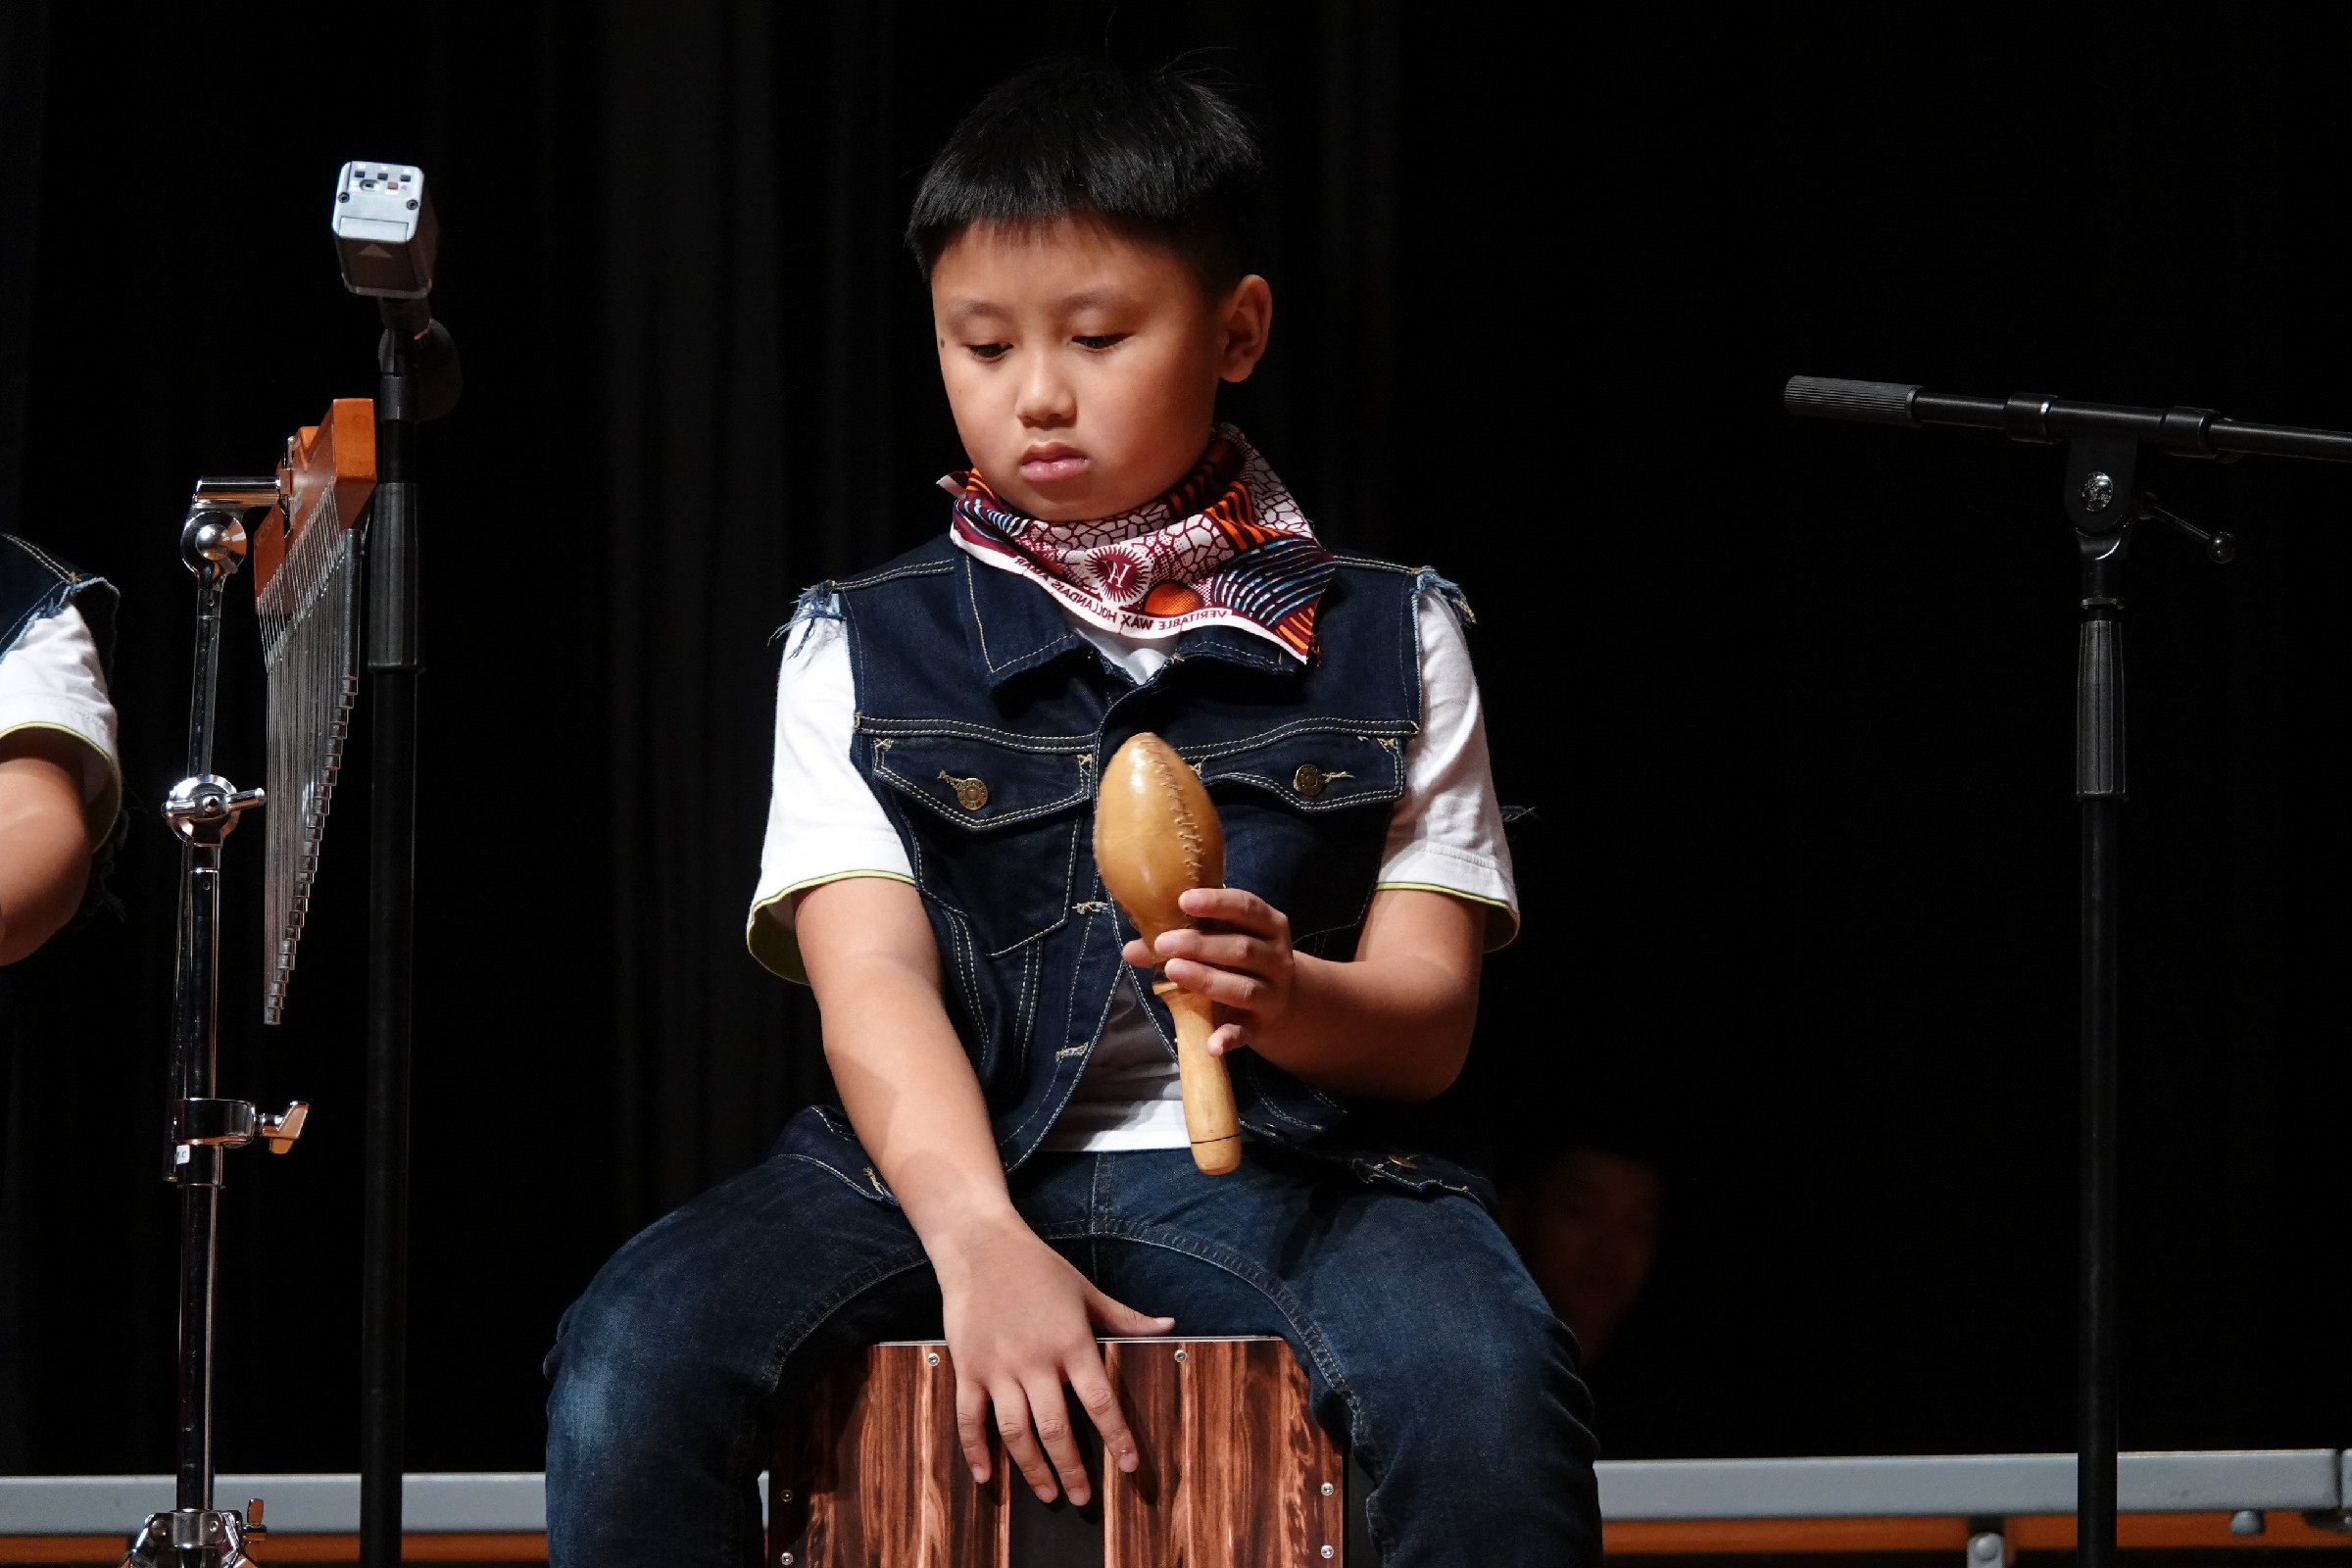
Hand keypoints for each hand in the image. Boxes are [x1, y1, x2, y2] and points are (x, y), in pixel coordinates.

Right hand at [933, 1214, 1173, 1504]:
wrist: (980, 1246)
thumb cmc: (1039, 1268)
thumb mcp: (1088, 1291)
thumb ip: (1126, 1318)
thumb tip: (1169, 1325)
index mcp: (1071, 1341)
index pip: (1100, 1400)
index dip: (1116, 1437)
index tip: (1128, 1467)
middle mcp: (1034, 1359)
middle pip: (1056, 1427)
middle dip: (1072, 1468)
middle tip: (1082, 1498)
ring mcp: (998, 1366)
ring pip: (1015, 1431)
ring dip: (1031, 1468)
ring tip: (1047, 1492)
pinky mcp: (969, 1367)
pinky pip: (970, 1418)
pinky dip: (975, 1450)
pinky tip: (986, 1475)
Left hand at [1122, 886, 1295, 1057]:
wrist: (1277, 998)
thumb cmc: (1238, 959)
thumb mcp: (1218, 941)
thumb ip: (1181, 939)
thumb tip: (1131, 949)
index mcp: (1269, 925)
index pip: (1246, 907)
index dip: (1216, 902)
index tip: (1183, 901)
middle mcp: (1277, 958)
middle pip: (1242, 949)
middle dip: (1201, 945)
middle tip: (1164, 943)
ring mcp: (1273, 993)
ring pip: (1243, 988)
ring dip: (1207, 979)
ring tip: (1173, 971)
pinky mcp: (1261, 1024)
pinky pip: (1246, 1031)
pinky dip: (1229, 1037)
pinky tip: (1211, 1043)